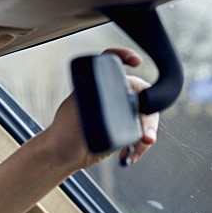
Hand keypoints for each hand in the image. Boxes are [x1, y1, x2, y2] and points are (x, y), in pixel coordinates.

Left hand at [41, 48, 160, 170]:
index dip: (126, 56)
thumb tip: (109, 100)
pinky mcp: (125, 129)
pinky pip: (143, 133)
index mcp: (100, 86)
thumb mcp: (75, 112)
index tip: (136, 61)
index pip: (114, 64)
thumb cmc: (63, 132)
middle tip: (146, 135)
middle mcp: (113, 95)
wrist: (63, 155)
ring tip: (136, 149)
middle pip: (142, 95)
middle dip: (149, 117)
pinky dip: (141, 144)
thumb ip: (91, 102)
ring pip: (147, 117)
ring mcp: (122, 112)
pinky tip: (130, 155)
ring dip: (147, 133)